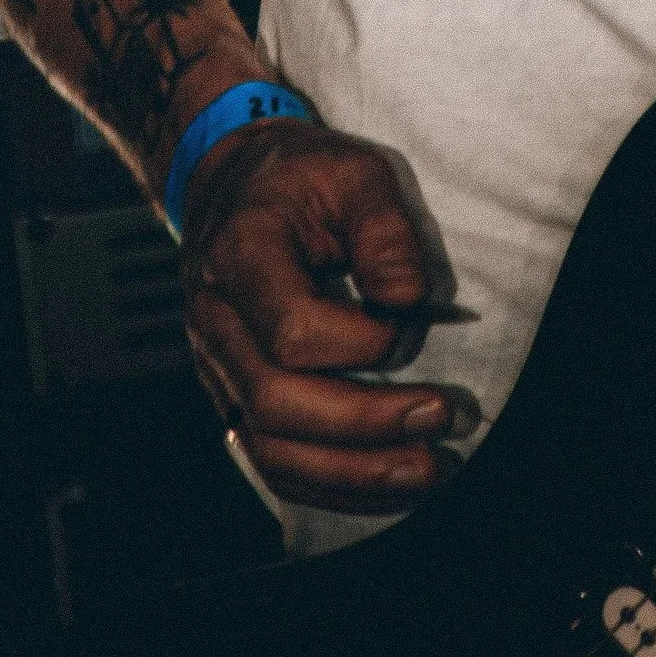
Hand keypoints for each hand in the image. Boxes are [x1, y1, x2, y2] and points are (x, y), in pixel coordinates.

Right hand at [180, 118, 476, 513]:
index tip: (407, 324)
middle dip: (364, 426)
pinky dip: (327, 485)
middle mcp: (215, 321)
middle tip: (439, 418)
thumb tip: (407, 299)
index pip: (292, 331)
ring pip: (269, 448)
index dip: (358, 343)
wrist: (233, 185)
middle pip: (277, 403)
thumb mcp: (352, 171)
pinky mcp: (231, 396)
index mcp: (240, 256)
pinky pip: (270, 459)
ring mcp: (217, 367)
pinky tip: (382, 485)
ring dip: (350, 472)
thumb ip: (384, 229)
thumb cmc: (299, 176)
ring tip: (424, 471)